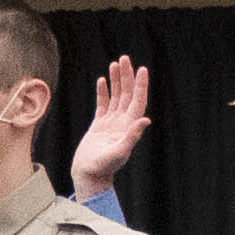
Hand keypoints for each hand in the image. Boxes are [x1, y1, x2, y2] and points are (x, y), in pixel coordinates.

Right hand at [70, 56, 153, 199]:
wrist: (89, 175)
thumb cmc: (104, 168)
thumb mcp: (119, 152)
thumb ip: (132, 136)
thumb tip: (145, 120)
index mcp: (129, 126)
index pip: (137, 100)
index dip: (140, 85)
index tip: (142, 69)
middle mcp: (122, 122)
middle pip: (127, 94)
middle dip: (127, 76)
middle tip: (125, 59)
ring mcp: (111, 123)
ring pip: (116, 96)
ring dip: (116, 81)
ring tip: (115, 64)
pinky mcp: (99, 125)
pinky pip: (103, 104)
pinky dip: (103, 92)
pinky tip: (103, 81)